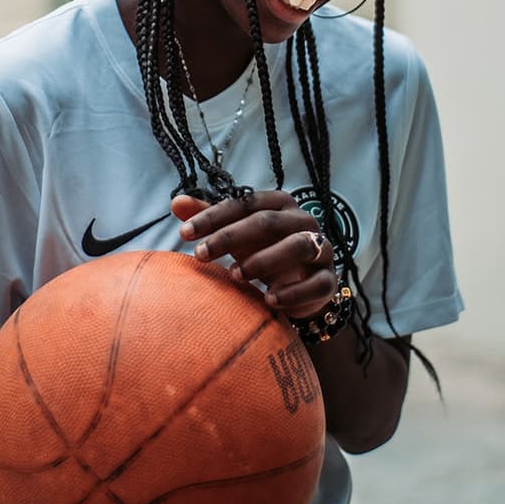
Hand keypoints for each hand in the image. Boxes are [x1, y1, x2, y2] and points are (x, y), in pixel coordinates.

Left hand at [174, 191, 336, 320]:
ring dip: (264, 260)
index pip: (245, 203)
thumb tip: (176, 202)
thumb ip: (210, 218)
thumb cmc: (265, 252)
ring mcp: (321, 249)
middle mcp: (303, 221)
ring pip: (298, 246)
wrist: (303, 288)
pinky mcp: (328, 280)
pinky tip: (268, 301)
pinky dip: (292, 292)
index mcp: (280, 204)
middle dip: (231, 237)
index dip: (214, 216)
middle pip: (268, 222)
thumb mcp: (237, 235)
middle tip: (201, 254)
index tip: (185, 234)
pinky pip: (316, 283)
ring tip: (235, 276)